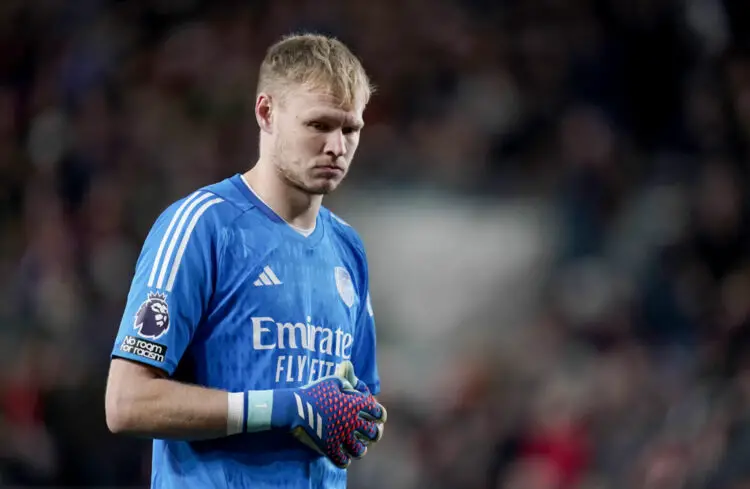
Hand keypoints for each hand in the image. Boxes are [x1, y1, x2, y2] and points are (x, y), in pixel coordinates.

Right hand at [271, 362, 385, 467]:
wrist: (294, 407)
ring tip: (357, 449)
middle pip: (373, 434)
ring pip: (360, 451)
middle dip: (374, 435)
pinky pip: (342, 461)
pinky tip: (343, 458)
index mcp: (355, 404)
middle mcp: (352, 421)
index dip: (380, 415)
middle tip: (371, 435)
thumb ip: (347, 381)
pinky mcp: (330, 448)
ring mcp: (341, 437)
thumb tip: (353, 385)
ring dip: (359, 450)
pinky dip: (344, 461)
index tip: (378, 417)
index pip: (378, 412)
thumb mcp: (332, 381)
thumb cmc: (314, 391)